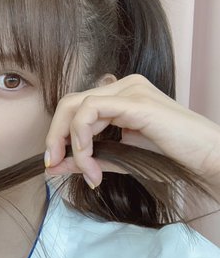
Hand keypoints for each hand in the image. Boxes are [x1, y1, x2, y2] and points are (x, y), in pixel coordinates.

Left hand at [45, 74, 219, 189]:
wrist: (207, 158)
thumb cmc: (170, 157)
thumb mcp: (118, 159)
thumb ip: (87, 160)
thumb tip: (54, 166)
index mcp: (120, 95)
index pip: (74, 107)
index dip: (57, 135)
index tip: (53, 164)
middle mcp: (123, 86)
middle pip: (69, 103)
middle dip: (55, 136)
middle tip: (52, 165)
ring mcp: (130, 90)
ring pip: (76, 107)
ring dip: (72, 144)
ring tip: (87, 171)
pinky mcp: (135, 101)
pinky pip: (90, 111)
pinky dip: (82, 139)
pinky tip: (91, 162)